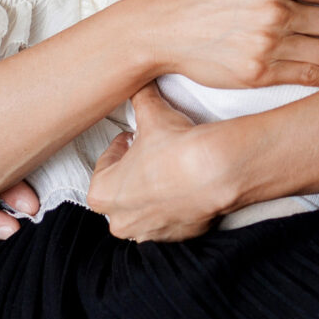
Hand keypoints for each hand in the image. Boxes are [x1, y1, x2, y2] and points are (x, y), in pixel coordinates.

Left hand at [87, 84, 230, 241]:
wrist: (216, 173)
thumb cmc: (176, 148)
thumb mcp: (152, 113)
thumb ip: (140, 96)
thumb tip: (138, 81)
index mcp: (102, 194)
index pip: (104, 166)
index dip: (120, 147)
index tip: (133, 138)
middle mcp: (121, 220)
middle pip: (120, 192)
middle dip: (133, 173)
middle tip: (150, 153)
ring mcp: (149, 232)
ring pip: (143, 209)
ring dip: (152, 191)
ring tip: (169, 169)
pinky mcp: (177, 238)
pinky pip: (169, 220)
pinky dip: (174, 205)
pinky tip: (186, 184)